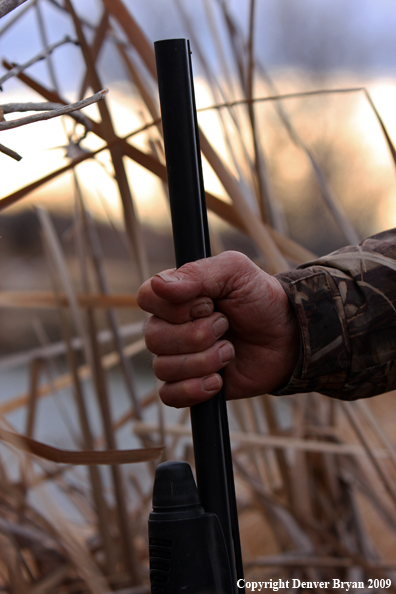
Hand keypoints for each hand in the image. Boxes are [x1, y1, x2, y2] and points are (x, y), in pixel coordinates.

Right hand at [137, 251, 299, 406]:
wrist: (288, 338)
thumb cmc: (260, 299)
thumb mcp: (236, 272)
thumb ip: (198, 273)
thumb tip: (160, 285)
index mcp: (174, 296)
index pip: (147, 298)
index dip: (177, 306)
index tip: (209, 303)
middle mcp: (168, 326)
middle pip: (154, 337)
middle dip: (199, 335)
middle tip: (226, 326)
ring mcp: (176, 357)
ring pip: (164, 367)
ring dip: (205, 360)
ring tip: (229, 351)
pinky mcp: (187, 386)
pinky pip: (168, 395)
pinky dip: (194, 390)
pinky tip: (218, 380)